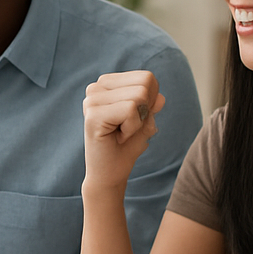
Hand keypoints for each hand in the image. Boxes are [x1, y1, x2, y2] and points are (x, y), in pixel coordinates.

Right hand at [82, 71, 164, 195]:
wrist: (109, 176)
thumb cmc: (125, 148)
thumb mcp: (144, 122)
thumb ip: (152, 105)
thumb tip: (160, 98)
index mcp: (106, 85)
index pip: (147, 78)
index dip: (151, 102)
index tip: (133, 121)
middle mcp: (96, 88)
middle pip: (145, 83)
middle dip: (145, 111)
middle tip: (126, 129)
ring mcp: (92, 100)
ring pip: (139, 95)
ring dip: (137, 121)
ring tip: (121, 133)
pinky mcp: (93, 114)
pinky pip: (131, 109)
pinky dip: (132, 127)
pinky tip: (118, 137)